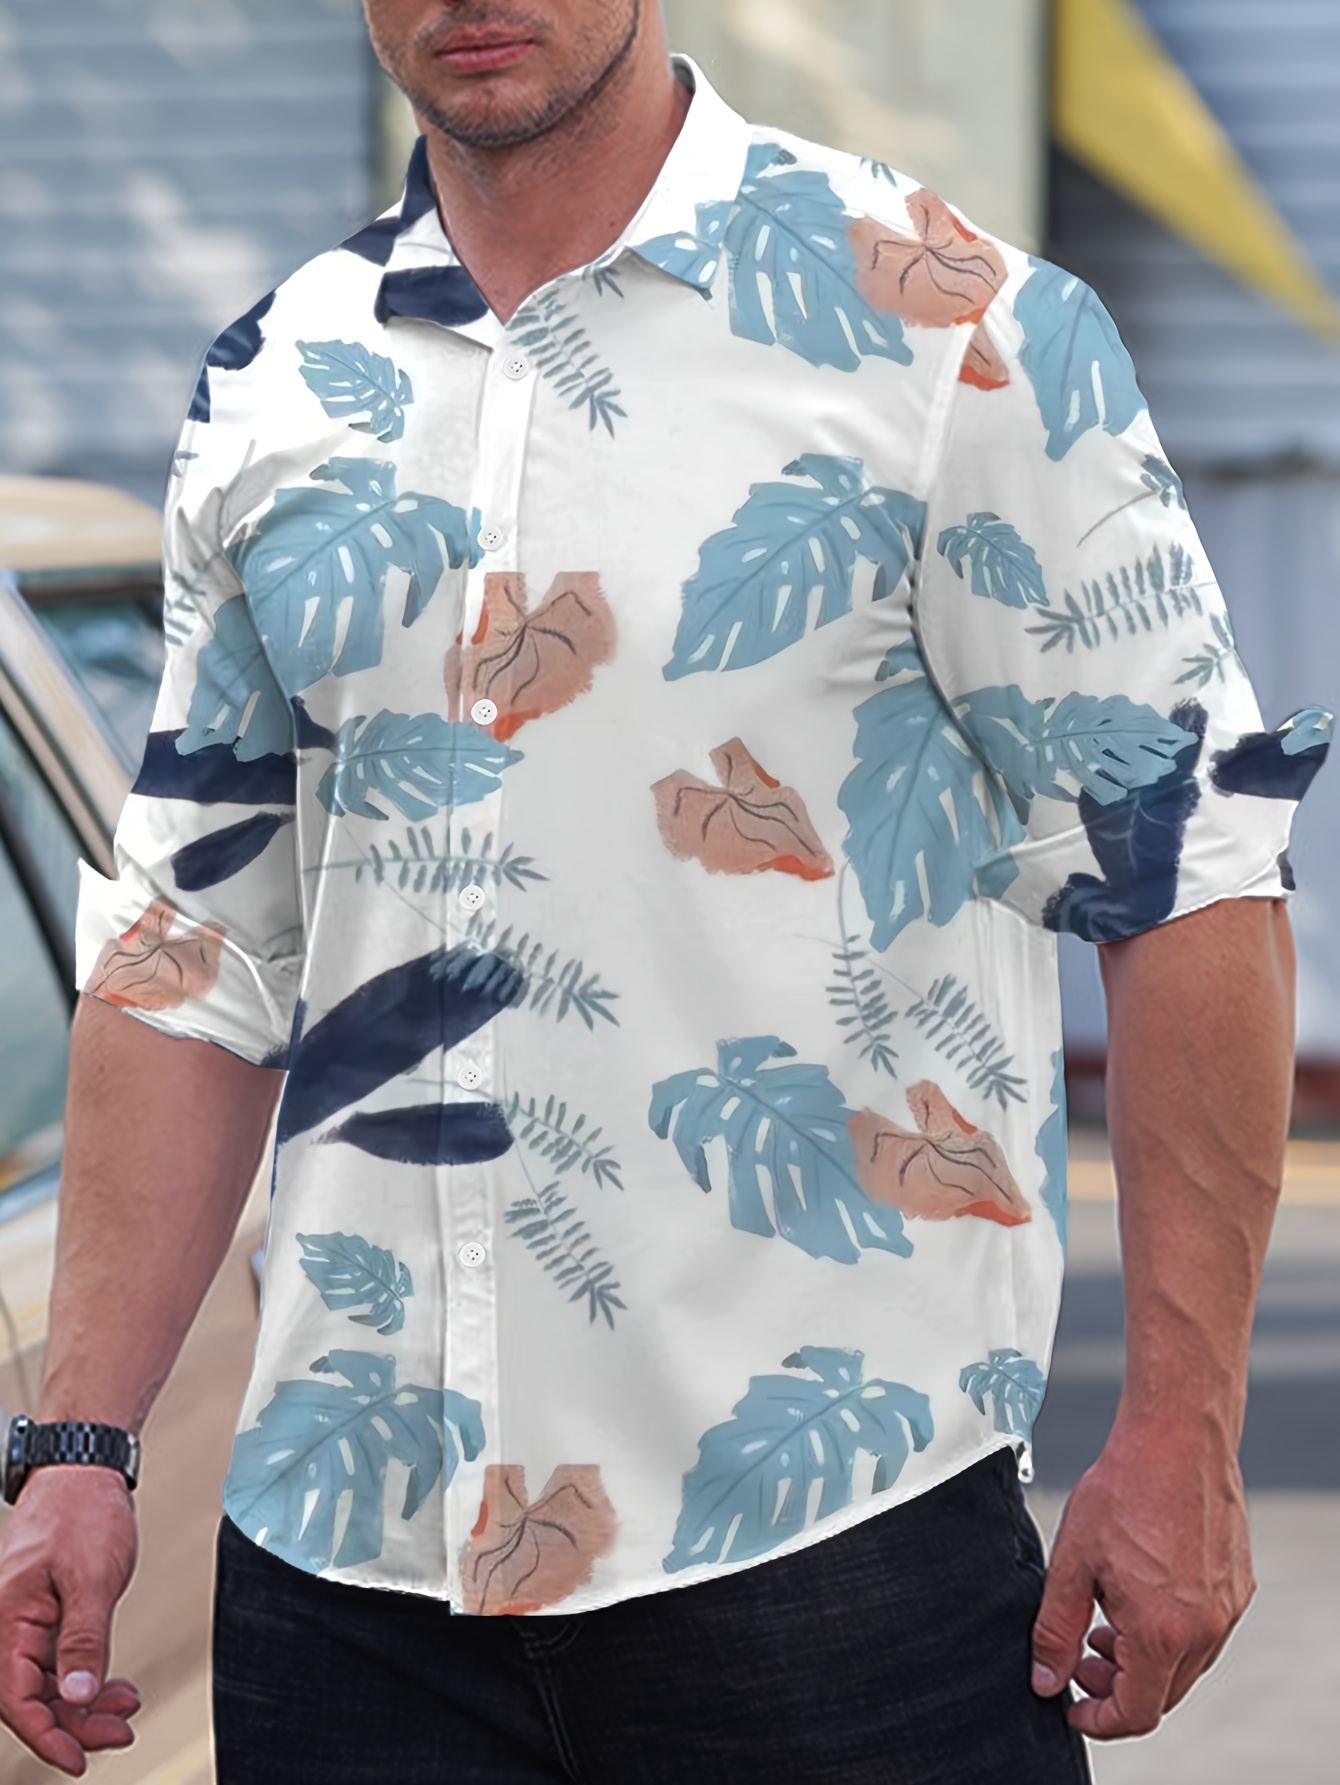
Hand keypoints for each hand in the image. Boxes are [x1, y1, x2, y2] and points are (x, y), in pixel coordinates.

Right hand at [0, 1466, 139, 1775]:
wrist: (83, 1468)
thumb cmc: (84, 1514)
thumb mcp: (93, 1579)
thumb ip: (84, 1640)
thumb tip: (78, 1698)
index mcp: (7, 1621)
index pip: (17, 1701)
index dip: (47, 1737)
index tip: (81, 1760)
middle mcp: (8, 1627)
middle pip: (32, 1699)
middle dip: (75, 1722)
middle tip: (123, 1730)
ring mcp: (25, 1622)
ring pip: (46, 1684)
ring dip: (84, 1702)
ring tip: (127, 1705)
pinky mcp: (44, 1615)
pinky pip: (56, 1662)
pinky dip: (85, 1677)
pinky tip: (116, 1685)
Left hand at [1031, 1421, 1254, 1739]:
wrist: (1176, 1438)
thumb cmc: (1125, 1488)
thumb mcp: (1072, 1562)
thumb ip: (1055, 1629)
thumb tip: (1046, 1679)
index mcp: (1162, 1630)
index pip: (1136, 1713)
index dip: (1098, 1719)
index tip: (1073, 1705)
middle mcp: (1204, 1628)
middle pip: (1161, 1694)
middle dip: (1117, 1687)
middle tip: (1082, 1656)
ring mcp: (1227, 1609)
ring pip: (1184, 1666)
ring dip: (1143, 1660)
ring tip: (1106, 1621)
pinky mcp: (1237, 1587)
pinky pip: (1204, 1632)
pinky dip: (1171, 1633)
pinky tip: (1139, 1596)